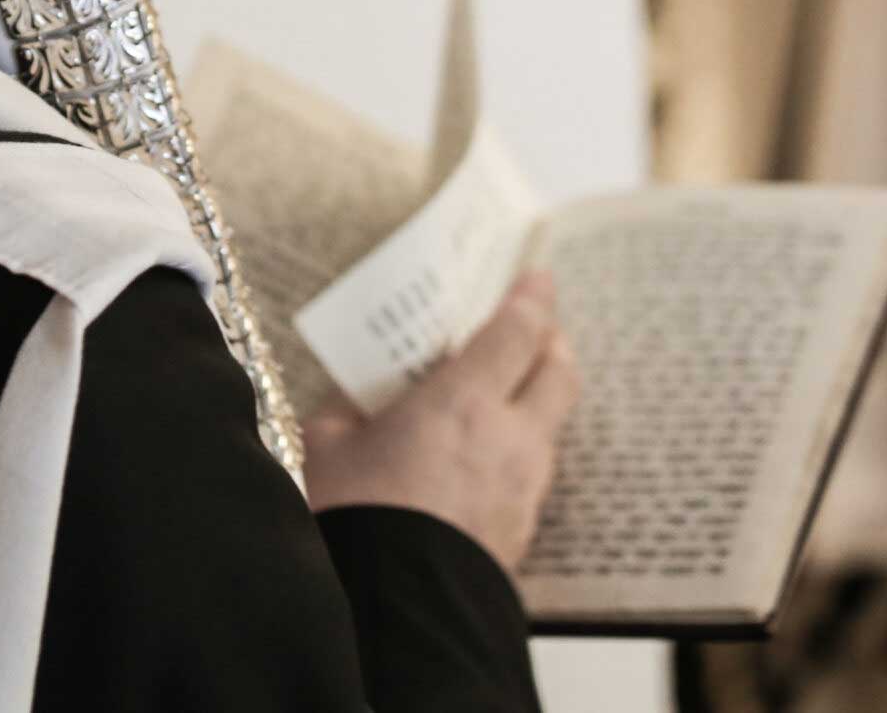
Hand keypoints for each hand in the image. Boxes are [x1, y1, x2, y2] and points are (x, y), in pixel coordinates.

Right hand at [301, 270, 580, 573]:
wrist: (391, 612)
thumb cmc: (354, 518)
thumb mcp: (328, 445)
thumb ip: (351, 408)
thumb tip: (362, 397)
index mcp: (461, 401)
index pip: (516, 330)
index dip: (531, 297)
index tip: (537, 274)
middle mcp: (508, 437)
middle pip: (558, 370)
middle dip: (551, 341)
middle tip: (533, 329)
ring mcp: (524, 486)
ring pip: (551, 424)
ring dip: (537, 398)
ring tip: (504, 397)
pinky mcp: (522, 529)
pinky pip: (533, 471)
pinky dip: (520, 450)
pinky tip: (486, 459)